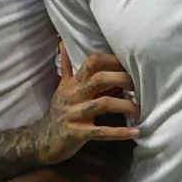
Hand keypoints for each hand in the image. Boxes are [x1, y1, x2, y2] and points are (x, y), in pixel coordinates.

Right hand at [30, 45, 138, 165]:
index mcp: (73, 83)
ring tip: (140, 109)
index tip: (129, 64)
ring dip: (124, 105)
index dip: (112, 60)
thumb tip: (63, 42)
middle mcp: (74, 95)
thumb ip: (67, 66)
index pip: (92, 62)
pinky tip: (136, 132)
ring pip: (102, 104)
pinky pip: (101, 132)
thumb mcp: (62, 87)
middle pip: (99, 79)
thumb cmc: (59, 110)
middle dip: (121, 79)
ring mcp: (75, 114)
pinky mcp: (78, 133)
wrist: (42, 139)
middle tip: (138, 85)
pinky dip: (119, 132)